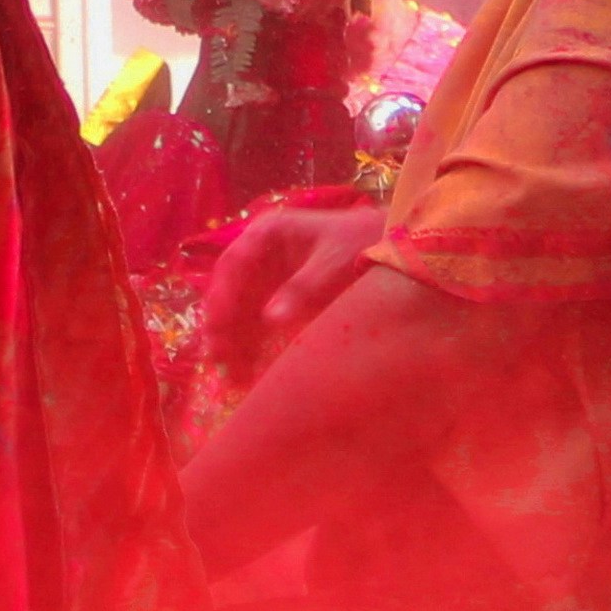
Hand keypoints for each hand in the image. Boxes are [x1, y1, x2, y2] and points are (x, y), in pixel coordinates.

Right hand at [203, 197, 392, 382]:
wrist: (391, 248)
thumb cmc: (361, 244)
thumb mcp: (333, 263)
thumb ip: (303, 288)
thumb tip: (270, 318)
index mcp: (267, 233)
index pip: (232, 265)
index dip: (222, 297)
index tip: (218, 327)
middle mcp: (260, 255)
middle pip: (230, 292)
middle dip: (222, 328)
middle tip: (218, 360)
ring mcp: (268, 279)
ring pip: (240, 313)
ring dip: (233, 343)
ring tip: (231, 376)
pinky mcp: (279, 300)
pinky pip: (256, 326)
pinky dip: (250, 347)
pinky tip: (247, 371)